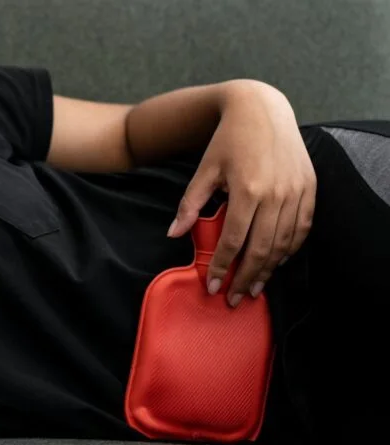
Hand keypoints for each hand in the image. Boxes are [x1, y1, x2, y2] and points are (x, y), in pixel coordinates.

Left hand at [167, 81, 315, 306]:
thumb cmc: (227, 140)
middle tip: (235, 298)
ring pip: (284, 243)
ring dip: (269, 269)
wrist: (261, 109)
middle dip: (247, 278)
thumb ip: (190, 205)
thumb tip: (173, 235)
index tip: (214, 286)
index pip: (234, 241)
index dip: (223, 267)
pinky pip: (302, 228)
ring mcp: (296, 191)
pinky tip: (277, 262)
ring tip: (255, 287)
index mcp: (246, 190)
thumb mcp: (204, 170)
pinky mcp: (309, 187)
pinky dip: (291, 249)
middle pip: (261, 249)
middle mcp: (275, 194)